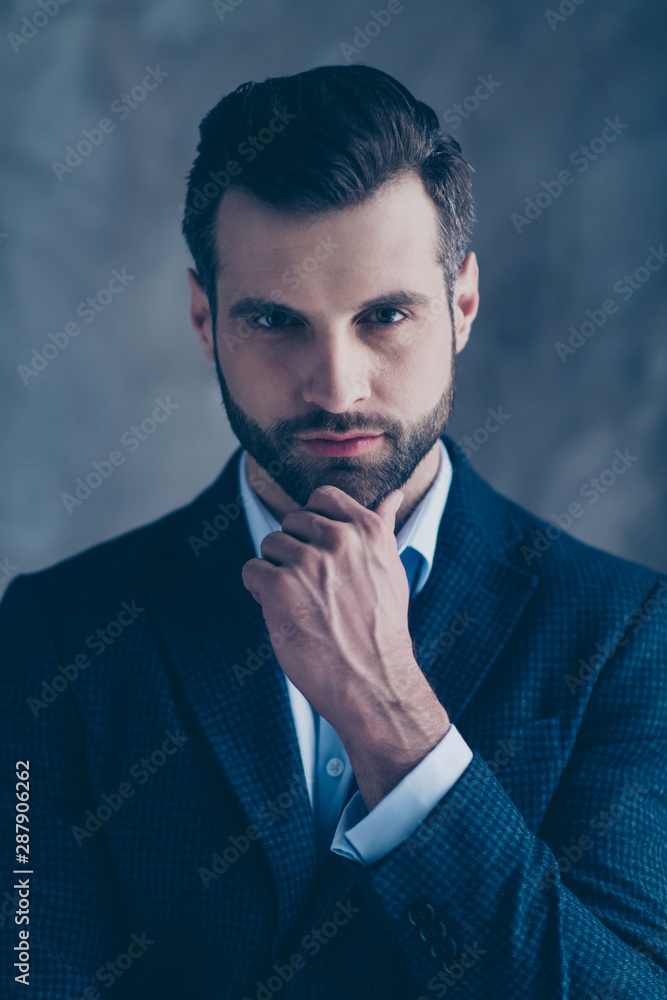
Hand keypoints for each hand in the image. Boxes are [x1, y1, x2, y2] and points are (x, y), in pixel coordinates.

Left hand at [241, 485, 449, 808]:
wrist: (374, 681)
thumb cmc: (382, 630)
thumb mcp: (391, 570)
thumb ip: (383, 528)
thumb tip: (393, 495)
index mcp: (368, 530)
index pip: (323, 497)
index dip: (313, 524)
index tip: (318, 549)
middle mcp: (339, 538)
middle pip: (291, 522)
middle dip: (295, 552)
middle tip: (313, 589)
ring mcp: (308, 560)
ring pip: (269, 545)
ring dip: (277, 572)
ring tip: (300, 604)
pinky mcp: (279, 585)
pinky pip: (252, 571)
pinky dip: (260, 592)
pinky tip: (283, 614)